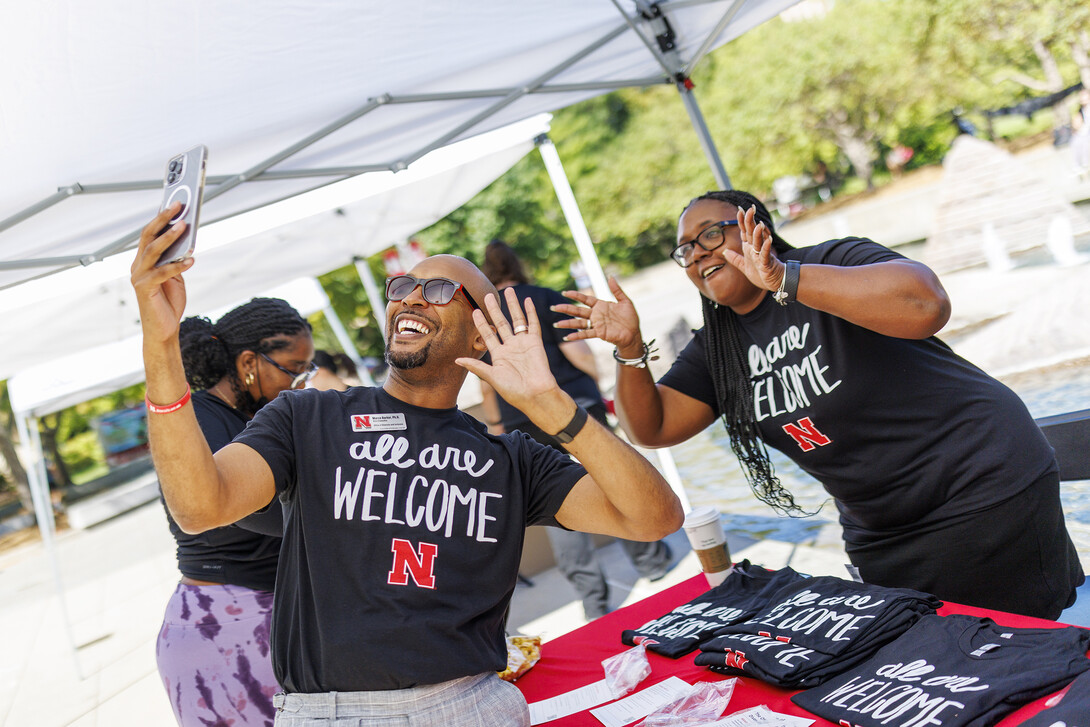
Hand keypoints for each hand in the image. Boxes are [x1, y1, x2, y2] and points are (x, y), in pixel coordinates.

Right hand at [130, 203, 193, 343]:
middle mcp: (137, 265)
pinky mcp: (145, 289)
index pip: (150, 234)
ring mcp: (139, 276)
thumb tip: (188, 241)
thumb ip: (177, 259)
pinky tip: (191, 260)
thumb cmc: (169, 301)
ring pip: (153, 251)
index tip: (175, 203)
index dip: (161, 217)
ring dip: (169, 237)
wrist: (164, 329)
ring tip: (184, 226)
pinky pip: (162, 273)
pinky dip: (177, 265)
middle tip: (178, 205)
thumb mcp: (175, 276)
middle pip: (149, 236)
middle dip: (163, 219)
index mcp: (143, 260)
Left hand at [456, 289, 560, 414]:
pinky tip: (527, 300)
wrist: (535, 395)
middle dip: (494, 309)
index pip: (488, 334)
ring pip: (517, 319)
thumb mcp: (492, 378)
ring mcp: (523, 343)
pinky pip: (533, 324)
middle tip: (487, 294)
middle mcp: (511, 347)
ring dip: (513, 305)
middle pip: (501, 323)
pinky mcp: (536, 342)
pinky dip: (531, 312)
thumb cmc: (514, 391)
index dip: (481, 323)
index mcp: (499, 355)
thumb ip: (477, 366)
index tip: (474, 311)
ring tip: (509, 290)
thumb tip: (456, 360)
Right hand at [552, 277, 642, 350]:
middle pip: (577, 311)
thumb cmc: (630, 318)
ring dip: (567, 323)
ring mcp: (596, 324)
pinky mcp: (599, 333)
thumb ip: (617, 290)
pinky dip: (576, 336)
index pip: (585, 299)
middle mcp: (596, 315)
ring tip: (556, 324)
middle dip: (565, 308)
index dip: (575, 296)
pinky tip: (567, 337)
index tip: (565, 293)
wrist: (634, 333)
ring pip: (579, 323)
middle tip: (553, 307)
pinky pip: (586, 334)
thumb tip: (610, 277)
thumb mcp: (625, 302)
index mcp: (601, 306)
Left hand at [723, 205, 784, 292]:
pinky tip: (768, 240)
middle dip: (751, 220)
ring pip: (759, 241)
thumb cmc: (761, 273)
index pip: (745, 231)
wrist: (775, 282)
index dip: (742, 221)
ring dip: (758, 233)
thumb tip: (724, 251)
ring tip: (759, 224)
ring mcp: (762, 254)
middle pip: (752, 232)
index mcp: (749, 247)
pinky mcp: (767, 263)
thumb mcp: (744, 266)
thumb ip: (735, 258)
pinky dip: (767, 247)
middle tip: (751, 208)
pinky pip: (766, 254)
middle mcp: (756, 248)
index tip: (740, 209)